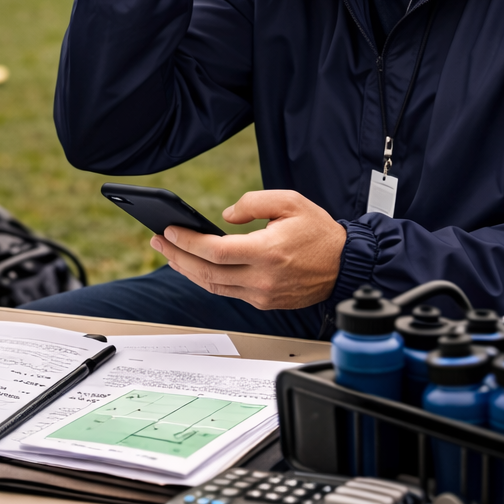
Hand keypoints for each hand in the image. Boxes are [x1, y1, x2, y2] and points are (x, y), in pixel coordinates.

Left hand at [150, 189, 345, 309]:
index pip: (215, 251)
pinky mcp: (265, 302)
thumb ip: (253, 202)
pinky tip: (196, 266)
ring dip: (186, 270)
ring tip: (169, 253)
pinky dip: (207, 279)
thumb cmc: (319, 232)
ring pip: (213, 286)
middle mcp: (263, 278)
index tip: (169, 230)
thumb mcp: (291, 201)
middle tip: (158, 240)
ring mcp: (263, 294)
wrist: (345, 264)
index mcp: (268, 252)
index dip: (187, 242)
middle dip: (177, 256)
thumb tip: (224, 216)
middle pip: (206, 272)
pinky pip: (227, 292)